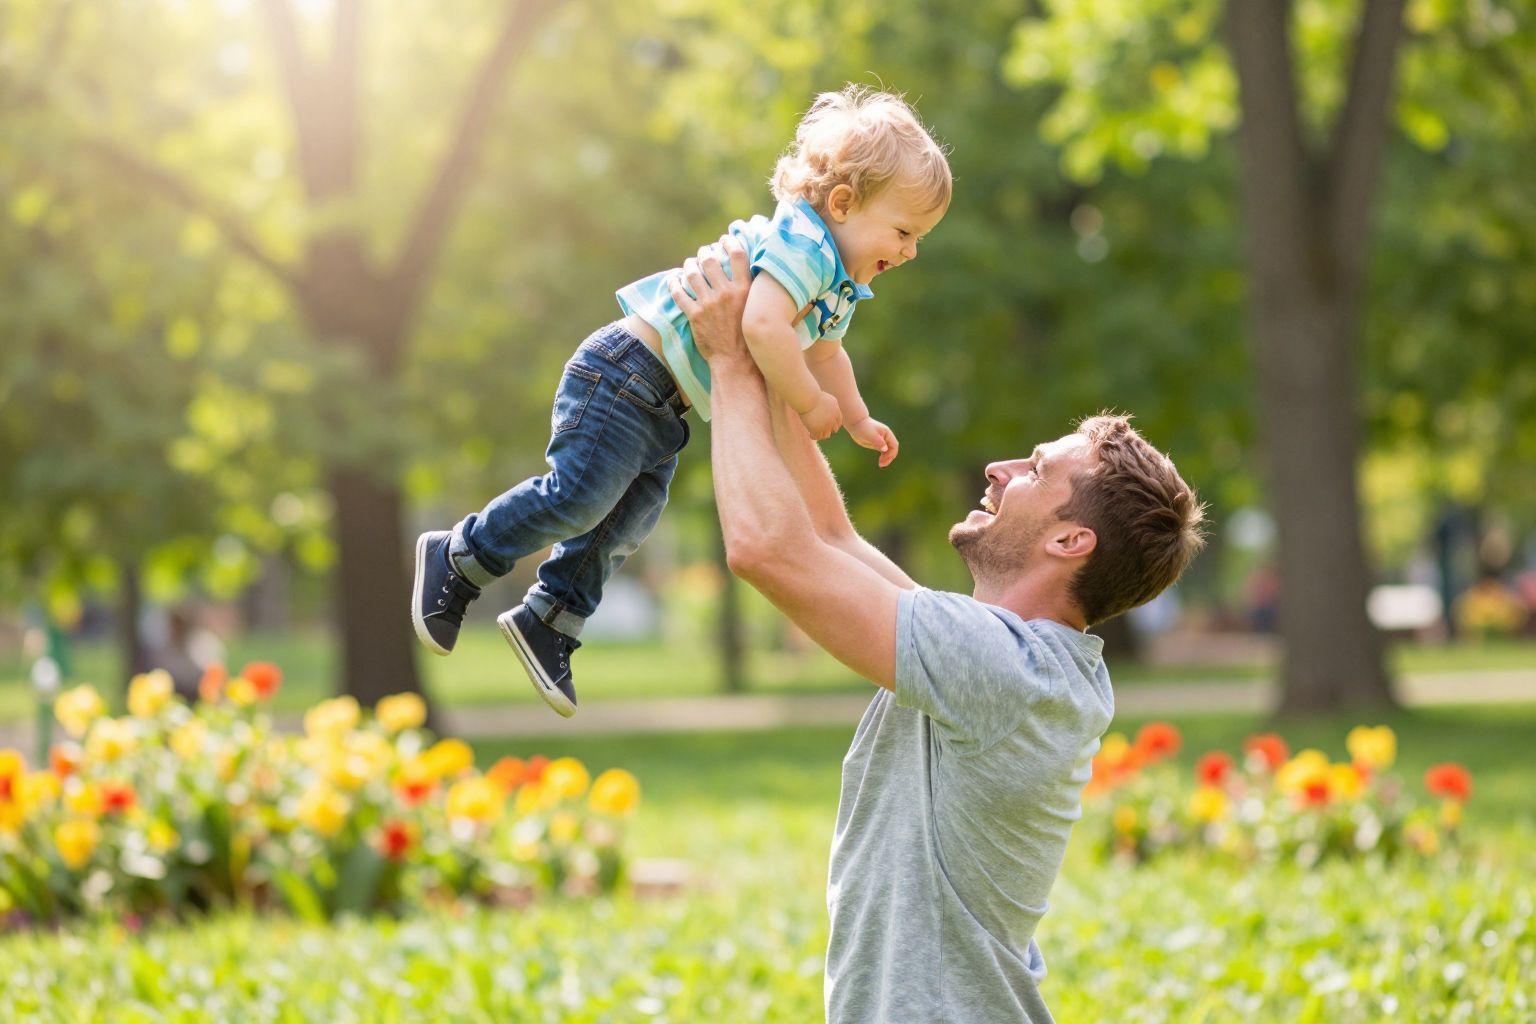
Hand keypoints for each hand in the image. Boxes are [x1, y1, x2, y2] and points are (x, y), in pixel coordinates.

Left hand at [668, 235, 750, 363]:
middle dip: (704, 252)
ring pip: (692, 273)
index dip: (729, 242)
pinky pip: (679, 294)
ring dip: (688, 265)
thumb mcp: (755, 309)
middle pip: (710, 260)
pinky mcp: (694, 316)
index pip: (737, 254)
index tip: (723, 240)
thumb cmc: (748, 337)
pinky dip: (674, 284)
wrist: (736, 362)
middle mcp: (726, 293)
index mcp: (744, 289)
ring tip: (688, 265)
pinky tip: (673, 281)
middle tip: (703, 253)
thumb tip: (749, 272)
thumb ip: (751, 290)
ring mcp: (709, 304)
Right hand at [798, 392, 843, 439]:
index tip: (828, 426)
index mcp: (836, 410)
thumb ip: (826, 403)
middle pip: (834, 429)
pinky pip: (817, 436)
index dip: (834, 425)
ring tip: (814, 433)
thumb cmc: (812, 395)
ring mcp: (826, 424)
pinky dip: (814, 436)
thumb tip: (824, 407)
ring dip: (821, 435)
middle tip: (821, 430)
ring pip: (826, 435)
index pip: (838, 421)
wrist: (807, 398)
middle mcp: (832, 418)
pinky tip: (810, 435)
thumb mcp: (823, 397)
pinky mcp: (817, 429)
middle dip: (828, 430)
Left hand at [848, 416, 899, 467]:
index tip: (884, 459)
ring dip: (886, 458)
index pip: (894, 445)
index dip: (891, 453)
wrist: (856, 423)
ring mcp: (882, 440)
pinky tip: (880, 461)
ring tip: (880, 465)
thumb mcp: (871, 435)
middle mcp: (886, 437)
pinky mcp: (877, 443)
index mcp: (887, 434)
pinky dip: (883, 457)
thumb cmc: (863, 428)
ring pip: (888, 451)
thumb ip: (878, 442)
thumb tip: (885, 449)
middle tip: (882, 465)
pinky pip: (883, 451)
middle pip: (892, 449)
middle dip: (889, 457)